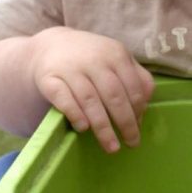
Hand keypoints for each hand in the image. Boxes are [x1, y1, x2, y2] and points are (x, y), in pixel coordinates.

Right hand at [28, 27, 154, 152]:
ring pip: (90, 100)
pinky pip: (64, 99)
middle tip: (131, 143)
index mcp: (116, 54)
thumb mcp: (117, 59)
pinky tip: (84, 128)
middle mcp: (94, 59)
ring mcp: (70, 68)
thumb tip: (142, 112)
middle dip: (125, 123)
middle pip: (114, 95)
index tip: (138, 129)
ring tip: (111, 147)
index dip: (138, 111)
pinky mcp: (49, 78)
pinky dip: (75, 114)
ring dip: (102, 127)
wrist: (52, 46)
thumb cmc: (92, 58)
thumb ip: (136, 79)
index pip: (133, 87)